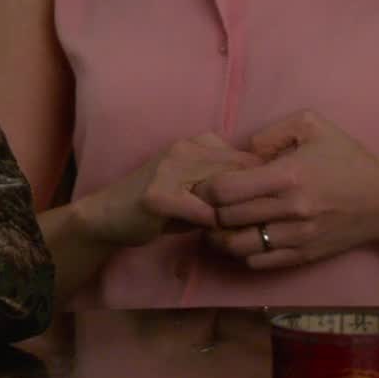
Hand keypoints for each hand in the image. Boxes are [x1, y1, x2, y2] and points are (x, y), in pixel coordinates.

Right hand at [90, 132, 262, 246]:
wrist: (107, 216)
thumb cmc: (159, 209)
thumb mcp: (196, 190)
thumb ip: (227, 188)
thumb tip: (270, 197)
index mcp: (197, 142)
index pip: (247, 157)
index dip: (263, 183)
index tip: (269, 206)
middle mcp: (185, 148)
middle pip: (241, 171)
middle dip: (255, 200)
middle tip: (260, 223)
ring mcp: (169, 169)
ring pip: (224, 190)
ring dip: (234, 214)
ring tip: (237, 230)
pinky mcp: (158, 195)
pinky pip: (202, 211)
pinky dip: (212, 225)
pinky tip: (211, 234)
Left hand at [201, 110, 378, 268]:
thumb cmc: (346, 159)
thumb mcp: (312, 126)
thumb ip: (270, 133)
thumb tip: (242, 152)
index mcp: (287, 176)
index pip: (225, 190)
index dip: (206, 187)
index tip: (206, 182)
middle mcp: (290, 210)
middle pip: (225, 219)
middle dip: (209, 210)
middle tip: (207, 204)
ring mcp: (296, 237)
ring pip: (237, 246)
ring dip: (220, 236)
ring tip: (219, 224)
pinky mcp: (302, 256)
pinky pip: (257, 262)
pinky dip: (243, 252)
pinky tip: (244, 237)